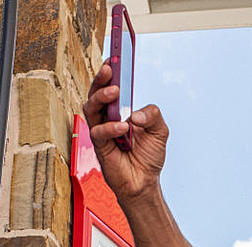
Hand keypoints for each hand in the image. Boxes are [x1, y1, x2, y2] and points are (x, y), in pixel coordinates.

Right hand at [83, 62, 167, 201]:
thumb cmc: (148, 157)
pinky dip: (110, 127)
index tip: (113, 58)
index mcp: (120, 111)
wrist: (144, 183)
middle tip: (109, 69)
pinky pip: (98, 132)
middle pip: (96, 94)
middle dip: (101, 80)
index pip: (110, 88)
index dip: (110, 73)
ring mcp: (102, 132)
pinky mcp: (100, 147)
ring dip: (101, 97)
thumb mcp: (160, 130)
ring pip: (91, 109)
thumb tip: (135, 113)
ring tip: (115, 91)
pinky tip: (122, 126)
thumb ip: (153, 115)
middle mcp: (108, 119)